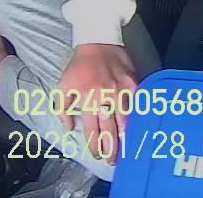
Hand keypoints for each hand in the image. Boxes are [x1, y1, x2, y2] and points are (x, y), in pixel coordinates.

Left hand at [57, 44, 136, 164]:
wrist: (98, 42)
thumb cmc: (79, 67)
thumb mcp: (62, 87)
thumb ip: (62, 110)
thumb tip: (69, 129)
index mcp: (87, 99)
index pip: (92, 130)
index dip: (96, 146)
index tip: (98, 155)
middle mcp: (105, 97)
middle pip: (111, 129)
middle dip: (112, 147)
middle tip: (113, 160)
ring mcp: (122, 90)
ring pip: (127, 118)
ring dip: (127, 135)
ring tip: (128, 148)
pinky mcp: (134, 82)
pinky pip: (138, 103)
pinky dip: (139, 115)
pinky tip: (140, 125)